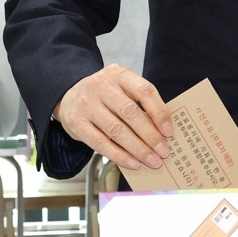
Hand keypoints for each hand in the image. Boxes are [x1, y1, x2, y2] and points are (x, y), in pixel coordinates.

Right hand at [53, 63, 173, 169]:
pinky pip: (100, 143)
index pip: (144, 91)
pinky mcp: (76, 122)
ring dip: (137, 149)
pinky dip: (119, 155)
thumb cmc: (103, 95)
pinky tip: (132, 163)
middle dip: (150, 135)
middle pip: (130, 112)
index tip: (169, 132)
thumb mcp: (121, 89)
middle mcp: (101, 85)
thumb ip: (138, 104)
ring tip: (151, 160)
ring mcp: (87, 103)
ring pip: (116, 129)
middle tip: (163, 152)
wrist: (69, 96)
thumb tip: (162, 132)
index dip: (160, 112)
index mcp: (118, 73)